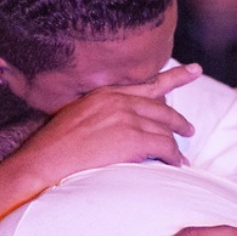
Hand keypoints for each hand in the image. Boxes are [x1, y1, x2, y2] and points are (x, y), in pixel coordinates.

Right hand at [8, 65, 199, 186]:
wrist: (43, 163)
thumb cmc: (53, 149)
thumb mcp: (76, 119)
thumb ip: (100, 116)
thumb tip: (115, 129)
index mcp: (104, 93)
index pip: (146, 83)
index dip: (174, 77)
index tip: (193, 70)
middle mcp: (118, 100)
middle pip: (161, 105)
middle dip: (179, 118)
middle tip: (190, 129)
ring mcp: (126, 118)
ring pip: (164, 128)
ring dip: (175, 145)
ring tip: (181, 158)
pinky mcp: (133, 138)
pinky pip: (165, 146)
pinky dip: (174, 157)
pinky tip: (176, 165)